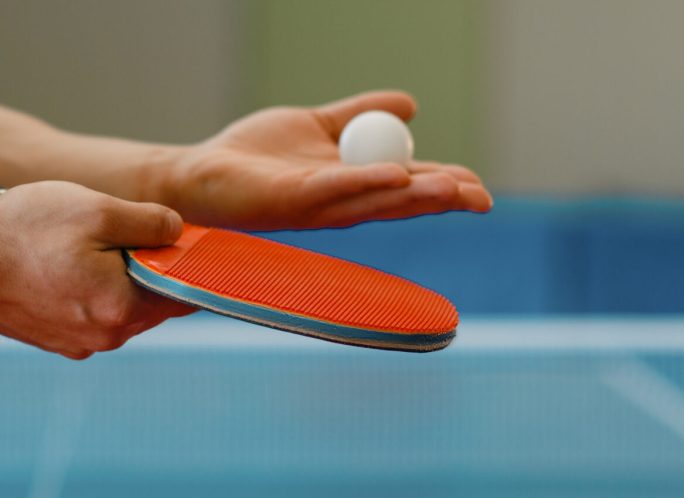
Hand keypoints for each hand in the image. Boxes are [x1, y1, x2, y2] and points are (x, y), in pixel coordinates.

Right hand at [0, 181, 193, 358]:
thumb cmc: (26, 231)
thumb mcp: (98, 210)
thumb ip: (150, 222)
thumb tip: (179, 232)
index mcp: (123, 307)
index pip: (183, 290)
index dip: (189, 261)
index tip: (187, 237)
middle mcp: (106, 336)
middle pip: (153, 300)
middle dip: (147, 266)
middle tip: (120, 229)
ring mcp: (79, 343)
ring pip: (121, 307)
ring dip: (116, 278)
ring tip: (80, 245)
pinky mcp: (56, 341)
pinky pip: (91, 314)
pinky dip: (88, 291)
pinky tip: (61, 264)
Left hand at [165, 90, 491, 229]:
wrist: (201, 173)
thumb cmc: (254, 156)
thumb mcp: (317, 124)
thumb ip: (358, 114)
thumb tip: (409, 105)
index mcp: (351, 185)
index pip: (409, 187)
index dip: (446, 188)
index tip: (481, 189)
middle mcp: (341, 202)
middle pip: (403, 201)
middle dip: (443, 200)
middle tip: (481, 199)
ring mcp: (318, 205)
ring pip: (377, 200)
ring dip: (416, 195)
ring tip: (453, 190)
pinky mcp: (292, 199)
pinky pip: (335, 190)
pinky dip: (366, 180)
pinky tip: (394, 174)